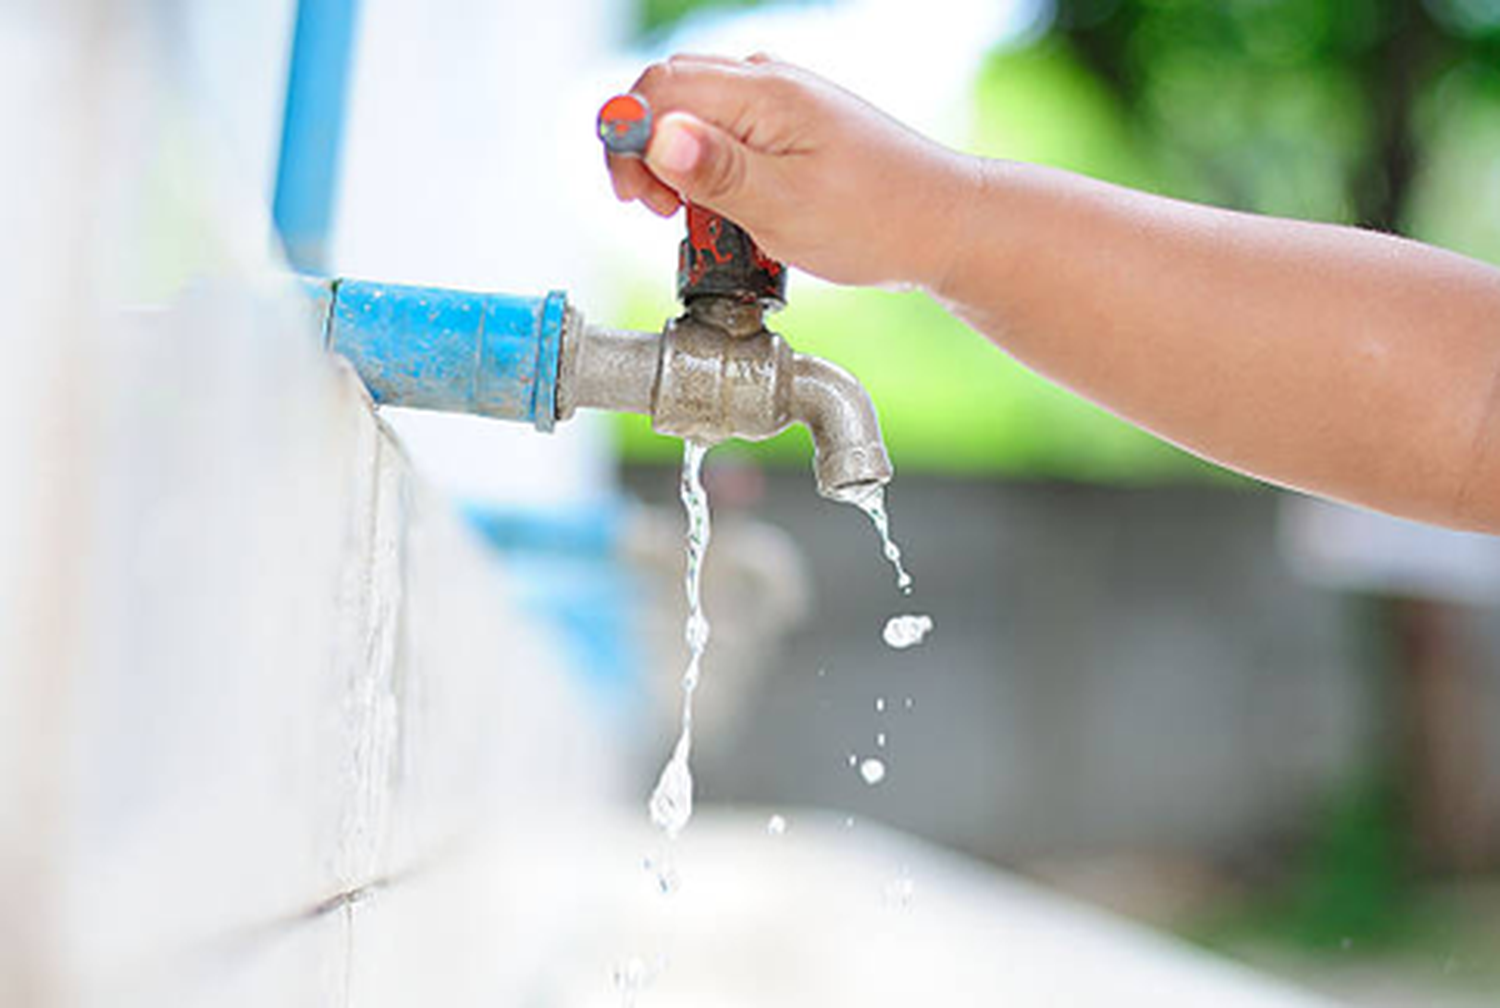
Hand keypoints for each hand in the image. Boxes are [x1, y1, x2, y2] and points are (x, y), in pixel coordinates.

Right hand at [606, 54, 977, 289]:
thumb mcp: (785, 206)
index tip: (639, 197)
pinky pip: (724, 130)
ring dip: (676, 161)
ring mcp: (780, 101)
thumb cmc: (876, 220)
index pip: (658, 89)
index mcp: (763, 93)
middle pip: (668, 92)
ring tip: (694, 214)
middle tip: (661, 211)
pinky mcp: (789, 126)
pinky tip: (724, 206)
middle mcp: (768, 81)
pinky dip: (707, 166)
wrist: (943, 224)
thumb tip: (656, 136)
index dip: (629, 140)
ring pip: (693, 112)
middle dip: (645, 150)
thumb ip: (716, 172)